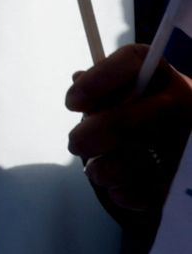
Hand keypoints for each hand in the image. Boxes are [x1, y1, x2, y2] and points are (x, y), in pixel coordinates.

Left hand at [69, 43, 191, 228]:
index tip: (73, 103)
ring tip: (98, 169)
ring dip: (101, 170)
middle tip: (76, 144)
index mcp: (168, 78)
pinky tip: (122, 187)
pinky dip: (123, 193)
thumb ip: (112, 87)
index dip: (95, 80)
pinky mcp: (183, 180)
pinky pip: (142, 193)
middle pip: (117, 121)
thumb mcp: (144, 94)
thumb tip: (78, 78)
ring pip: (126, 161)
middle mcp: (183, 104)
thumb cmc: (162, 120)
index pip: (133, 59)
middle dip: (85, 138)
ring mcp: (184, 144)